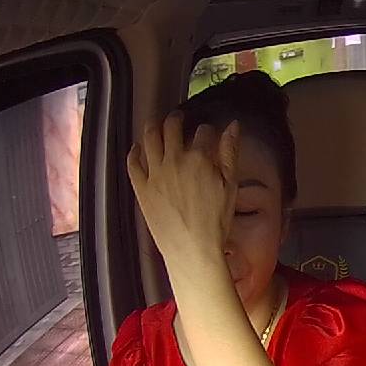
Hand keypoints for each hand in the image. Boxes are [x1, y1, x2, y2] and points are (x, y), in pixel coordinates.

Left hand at [127, 112, 238, 269]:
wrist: (192, 248)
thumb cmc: (216, 221)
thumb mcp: (230, 185)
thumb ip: (231, 152)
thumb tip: (233, 126)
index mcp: (200, 158)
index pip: (203, 132)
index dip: (207, 130)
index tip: (208, 132)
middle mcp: (175, 160)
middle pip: (172, 128)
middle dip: (176, 119)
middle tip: (178, 118)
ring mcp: (155, 173)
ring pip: (149, 139)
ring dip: (153, 126)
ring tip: (155, 123)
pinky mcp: (141, 187)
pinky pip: (133, 162)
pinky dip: (134, 151)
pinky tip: (137, 147)